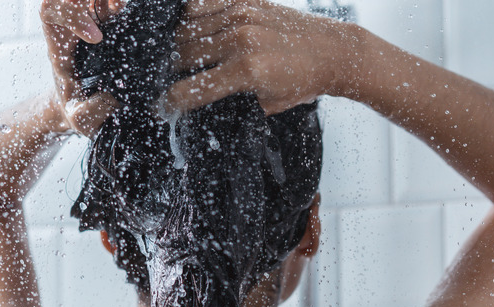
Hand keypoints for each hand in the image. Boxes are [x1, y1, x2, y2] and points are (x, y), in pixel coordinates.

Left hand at [40, 0, 120, 136]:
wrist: (81, 108)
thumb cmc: (77, 111)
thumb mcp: (81, 118)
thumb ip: (94, 111)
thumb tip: (113, 96)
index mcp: (59, 47)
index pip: (51, 13)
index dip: (72, 15)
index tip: (98, 38)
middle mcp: (70, 30)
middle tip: (113, 7)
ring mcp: (86, 24)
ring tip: (120, 5)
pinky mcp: (103, 25)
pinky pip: (104, 3)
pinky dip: (115, 2)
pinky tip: (124, 9)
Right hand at [166, 0, 349, 114]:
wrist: (333, 52)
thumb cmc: (303, 81)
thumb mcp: (267, 105)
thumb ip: (233, 102)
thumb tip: (201, 104)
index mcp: (246, 71)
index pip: (190, 89)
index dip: (170, 103)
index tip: (160, 108)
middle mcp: (240, 39)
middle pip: (182, 56)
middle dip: (172, 72)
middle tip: (170, 81)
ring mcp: (241, 15)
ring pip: (186, 28)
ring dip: (178, 46)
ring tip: (181, 58)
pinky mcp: (245, 0)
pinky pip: (201, 4)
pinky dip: (190, 17)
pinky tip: (191, 30)